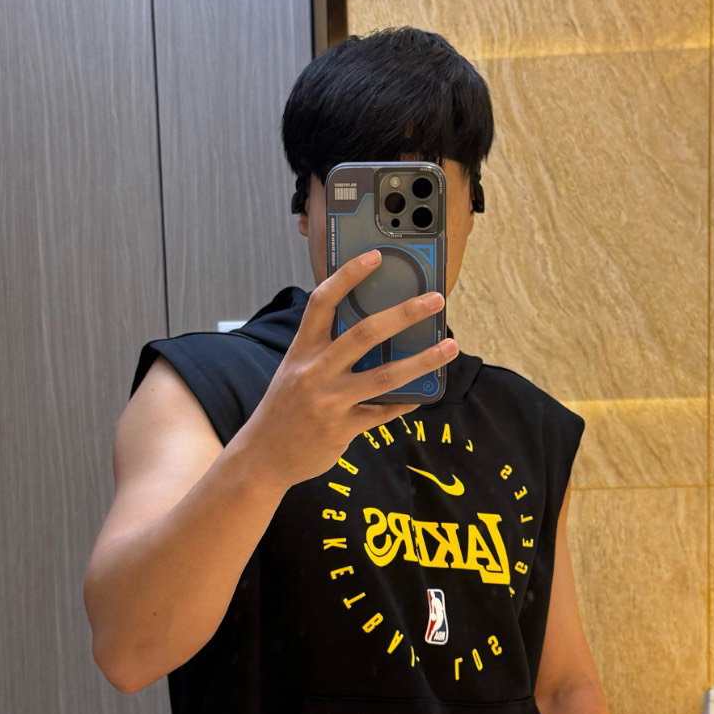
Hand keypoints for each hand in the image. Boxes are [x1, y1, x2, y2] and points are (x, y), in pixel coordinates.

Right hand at [234, 251, 455, 490]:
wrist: (263, 457)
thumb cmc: (285, 407)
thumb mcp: (296, 370)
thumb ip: (326, 351)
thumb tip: (375, 331)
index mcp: (302, 350)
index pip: (322, 302)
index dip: (348, 276)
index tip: (375, 256)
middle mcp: (314, 371)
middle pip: (364, 334)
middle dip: (404, 313)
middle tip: (435, 299)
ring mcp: (329, 402)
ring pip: (384, 376)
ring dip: (422, 360)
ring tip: (450, 347)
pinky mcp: (342, 429)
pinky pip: (383, 412)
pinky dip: (406, 402)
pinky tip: (424, 394)